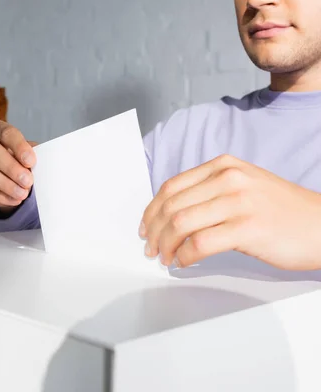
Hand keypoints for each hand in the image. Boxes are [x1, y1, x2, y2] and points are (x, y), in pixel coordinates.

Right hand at [0, 120, 36, 208]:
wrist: (3, 175)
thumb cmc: (17, 160)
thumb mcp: (26, 154)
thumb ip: (31, 155)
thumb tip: (38, 160)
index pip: (6, 133)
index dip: (19, 147)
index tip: (31, 162)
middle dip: (11, 168)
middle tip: (28, 182)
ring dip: (5, 184)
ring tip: (22, 194)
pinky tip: (12, 200)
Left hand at [141, 154, 320, 270]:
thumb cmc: (283, 211)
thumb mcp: (244, 186)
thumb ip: (210, 192)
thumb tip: (172, 215)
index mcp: (223, 166)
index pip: (171, 187)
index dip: (152, 211)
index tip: (146, 227)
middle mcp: (228, 179)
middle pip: (171, 206)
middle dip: (154, 231)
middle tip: (151, 248)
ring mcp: (238, 202)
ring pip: (180, 224)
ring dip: (166, 246)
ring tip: (165, 258)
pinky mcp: (248, 228)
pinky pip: (200, 244)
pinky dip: (184, 256)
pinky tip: (184, 262)